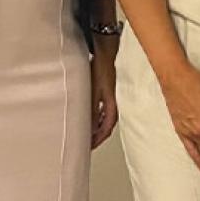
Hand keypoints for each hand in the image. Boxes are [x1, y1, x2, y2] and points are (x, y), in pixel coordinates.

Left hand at [90, 34, 118, 148]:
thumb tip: (89, 127)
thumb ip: (92, 110)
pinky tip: (89, 114)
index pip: (105, 130)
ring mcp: (111, 98)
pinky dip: (96, 116)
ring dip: (96, 126)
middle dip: (97, 136)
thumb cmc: (101, 70)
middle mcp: (113, 104)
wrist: (106, 53)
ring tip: (86, 132)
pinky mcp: (107, 92)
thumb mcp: (94, 91)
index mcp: (112, 107)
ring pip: (104, 118)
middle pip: (106, 126)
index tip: (88, 147)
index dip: (97, 140)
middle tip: (87, 143)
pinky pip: (103, 109)